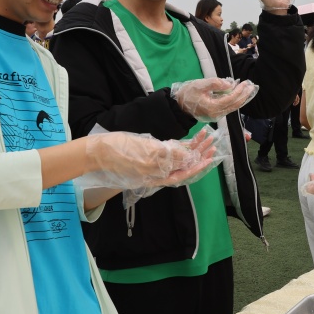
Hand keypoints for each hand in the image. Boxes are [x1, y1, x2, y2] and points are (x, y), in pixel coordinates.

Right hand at [80, 129, 218, 191]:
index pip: (182, 174)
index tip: (209, 159)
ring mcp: (154, 164)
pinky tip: (192, 139)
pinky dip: (181, 146)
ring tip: (207, 137)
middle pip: (184, 166)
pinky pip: (169, 153)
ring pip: (179, 158)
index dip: (197, 166)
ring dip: (193, 147)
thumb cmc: (120, 151)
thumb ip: (166, 156)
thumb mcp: (146, 152)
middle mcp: (158, 172)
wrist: (99, 151)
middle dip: (200, 155)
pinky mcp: (150, 155)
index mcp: (157, 176)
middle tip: (214, 145)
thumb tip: (186, 157)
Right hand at [172, 78, 258, 121]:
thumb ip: (215, 83)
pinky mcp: (215, 113)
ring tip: (248, 89)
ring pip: (233, 107)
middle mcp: (216, 113)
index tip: (245, 83)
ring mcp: (216, 115)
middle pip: (235, 105)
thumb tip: (230, 84)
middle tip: (252, 86)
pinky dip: (235, 100)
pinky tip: (239, 94)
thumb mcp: (200, 84)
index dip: (239, 91)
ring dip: (242, 98)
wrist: (179, 105)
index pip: (230, 99)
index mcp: (212, 107)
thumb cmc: (188, 93)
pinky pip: (229, 107)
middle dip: (244, 95)